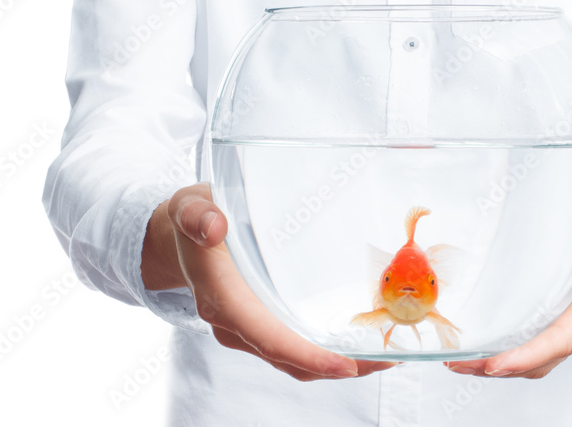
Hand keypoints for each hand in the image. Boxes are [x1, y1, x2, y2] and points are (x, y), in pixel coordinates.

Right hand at [141, 182, 395, 380]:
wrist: (182, 232)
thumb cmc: (196, 216)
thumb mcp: (191, 205)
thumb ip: (198, 214)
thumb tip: (212, 227)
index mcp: (221, 296)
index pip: (265, 336)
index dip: (305, 354)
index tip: (344, 364)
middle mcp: (234, 321)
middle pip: (289, 358)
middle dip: (339, 365)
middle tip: (388, 358)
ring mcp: (247, 328)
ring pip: (295, 360)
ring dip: (340, 363)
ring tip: (387, 354)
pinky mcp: (261, 325)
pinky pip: (295, 348)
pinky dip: (328, 351)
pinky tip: (362, 340)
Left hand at [446, 170, 571, 378]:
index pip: (567, 336)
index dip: (531, 354)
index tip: (496, 363)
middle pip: (547, 355)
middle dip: (503, 365)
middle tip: (460, 362)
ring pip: (539, 354)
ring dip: (500, 361)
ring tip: (460, 359)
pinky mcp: (565, 308)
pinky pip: (537, 338)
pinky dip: (508, 346)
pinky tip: (479, 339)